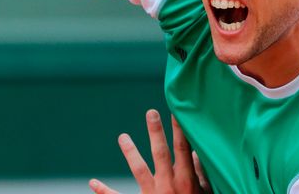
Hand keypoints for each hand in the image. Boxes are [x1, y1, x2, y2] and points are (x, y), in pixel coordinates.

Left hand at [89, 109, 211, 193]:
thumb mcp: (205, 193)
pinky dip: (105, 191)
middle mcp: (169, 186)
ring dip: (131, 152)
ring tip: (123, 137)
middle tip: (151, 112)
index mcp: (186, 181)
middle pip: (161, 154)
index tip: (175, 112)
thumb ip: (199, 174)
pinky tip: (93, 183)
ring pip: (140, 170)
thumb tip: (195, 153)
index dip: (180, 130)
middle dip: (156, 132)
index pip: (183, 150)